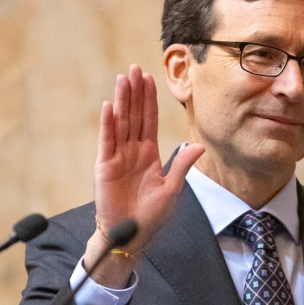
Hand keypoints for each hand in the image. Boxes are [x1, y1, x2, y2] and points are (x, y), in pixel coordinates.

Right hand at [84, 64, 203, 286]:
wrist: (130, 237)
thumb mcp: (172, 189)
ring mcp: (117, 157)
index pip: (150, 121)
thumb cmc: (150, 216)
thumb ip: (182, 166)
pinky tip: (110, 106)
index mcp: (149, 154)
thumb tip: (199, 146)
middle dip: (136, 92)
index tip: (150, 78)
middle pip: (134, 116)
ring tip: (123, 79)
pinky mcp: (105, 167)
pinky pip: (107, 141)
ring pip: (121, 123)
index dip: (150, 100)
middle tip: (135, 68)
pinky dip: (108, 124)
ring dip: (122, 101)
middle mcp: (132, 151)